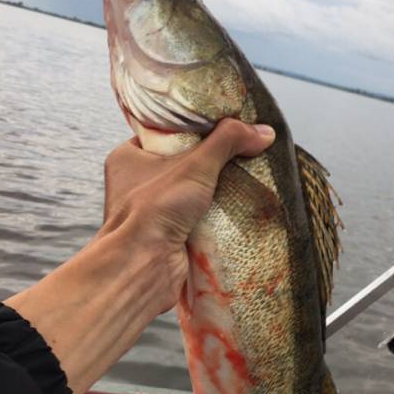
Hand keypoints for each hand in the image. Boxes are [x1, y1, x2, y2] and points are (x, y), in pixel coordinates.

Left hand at [4, 118, 274, 393]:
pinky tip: (240, 205)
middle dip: (212, 162)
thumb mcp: (195, 165)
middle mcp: (136, 184)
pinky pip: (198, 218)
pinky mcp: (169, 236)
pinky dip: (216, 214)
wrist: (142, 268)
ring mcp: (152, 212)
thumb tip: (264, 132)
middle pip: (184, 163)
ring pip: (193, 193)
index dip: (197, 129)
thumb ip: (228, 142)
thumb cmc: (156, 209)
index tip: (225, 125)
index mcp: (129, 157)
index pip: (168, 134)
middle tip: (242, 151)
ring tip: (249, 176)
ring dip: (217, 190)